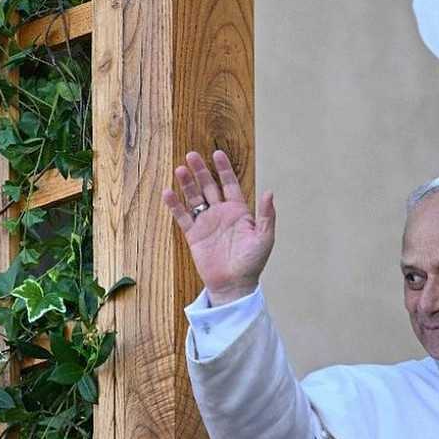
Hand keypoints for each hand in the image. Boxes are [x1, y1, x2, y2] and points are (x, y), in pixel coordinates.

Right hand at [162, 150, 275, 305]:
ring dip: (187, 184)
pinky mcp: (194, 235)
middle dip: (201, 171)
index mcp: (238, 211)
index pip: (229, 184)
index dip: (223, 169)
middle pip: (209, 186)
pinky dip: (175, 205)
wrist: (234, 285)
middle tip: (191, 155)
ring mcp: (206, 223)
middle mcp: (221, 213)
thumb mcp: (264, 238)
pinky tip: (168, 192)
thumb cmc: (252, 263)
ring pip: (194, 198)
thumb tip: (270, 192)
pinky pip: (182, 217)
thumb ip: (266, 215)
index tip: (217, 154)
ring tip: (179, 169)